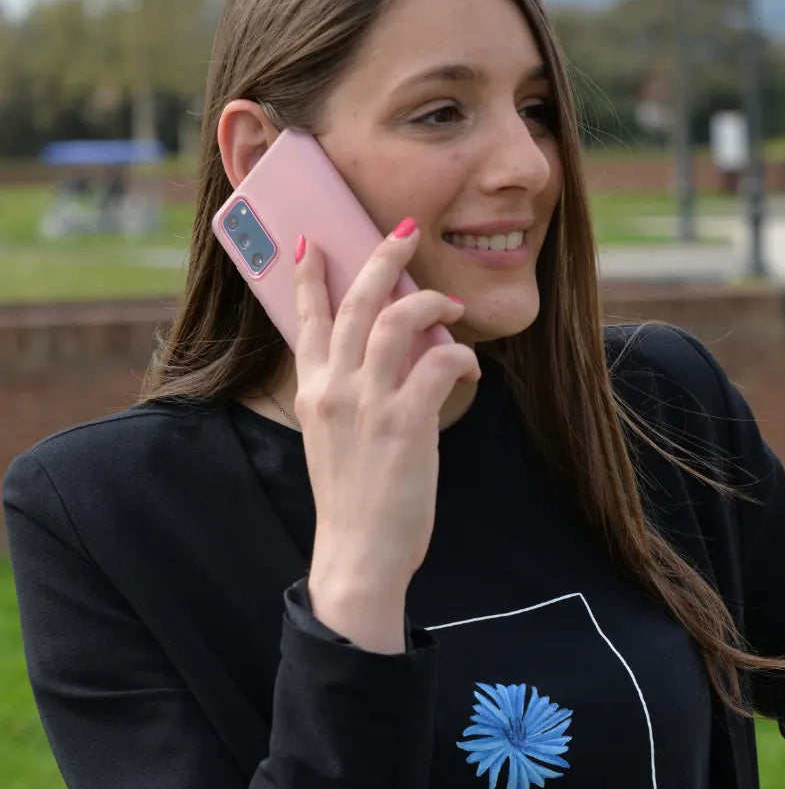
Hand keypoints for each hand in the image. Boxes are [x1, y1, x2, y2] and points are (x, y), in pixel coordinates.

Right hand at [294, 219, 479, 650]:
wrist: (357, 555)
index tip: (316, 242)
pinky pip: (439, 363)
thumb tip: (389, 360)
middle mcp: (335, 389)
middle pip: (356, 303)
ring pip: (396, 321)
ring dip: (429, 300)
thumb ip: (348, 396)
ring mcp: (369, 404)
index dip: (314, 277)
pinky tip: (470, 368)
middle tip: (404, 234)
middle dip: (382, 259)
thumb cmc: (353, 500)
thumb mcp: (333, 440)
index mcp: (314, 391)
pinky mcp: (406, 424)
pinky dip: (461, 356)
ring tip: (451, 301)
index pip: (309, 319)